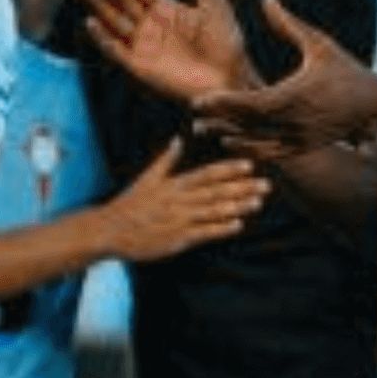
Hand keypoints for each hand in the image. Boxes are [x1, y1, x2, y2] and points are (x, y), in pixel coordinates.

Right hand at [82, 0, 256, 100]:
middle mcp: (152, 27)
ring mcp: (144, 46)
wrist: (230, 79)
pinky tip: (92, 22)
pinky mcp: (139, 67)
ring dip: (101, 7)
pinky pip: (115, 51)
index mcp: (168, 10)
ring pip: (115, 23)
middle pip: (124, 3)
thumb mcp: (214, 5)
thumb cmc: (227, 44)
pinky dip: (102, 38)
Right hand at [97, 139, 269, 260]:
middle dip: (242, 187)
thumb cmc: (130, 204)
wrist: (109, 231)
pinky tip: (238, 224)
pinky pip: (202, 233)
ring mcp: (179, 220)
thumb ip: (166, 160)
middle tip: (267, 184)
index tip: (250, 165)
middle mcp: (179, 200)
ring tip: (258, 202)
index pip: (206, 174)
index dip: (229, 170)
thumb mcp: (146, 178)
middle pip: (216, 192)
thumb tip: (179, 138)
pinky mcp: (176, 239)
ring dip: (237, 206)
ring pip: (213, 211)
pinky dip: (220, 228)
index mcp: (174, 184)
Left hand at [192, 0, 376, 160]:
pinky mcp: (304, 147)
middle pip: (247, 126)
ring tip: (203, 131)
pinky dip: (249, 150)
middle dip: (218, 121)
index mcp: (295, 96)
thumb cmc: (347, 70)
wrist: (376, 107)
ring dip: (229, 137)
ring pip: (256, 143)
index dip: (222, 103)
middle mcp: (294, 122)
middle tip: (192, 118)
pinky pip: (271, 153)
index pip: (249, 103)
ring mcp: (299, 138)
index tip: (199, 100)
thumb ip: (288, 24)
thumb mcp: (319, 43)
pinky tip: (231, 143)